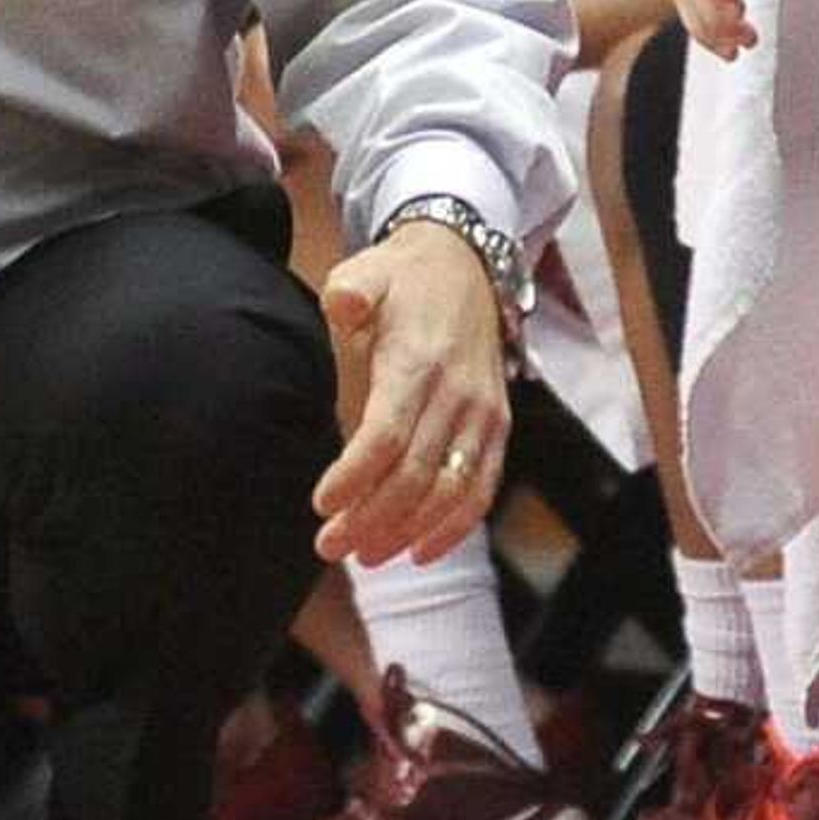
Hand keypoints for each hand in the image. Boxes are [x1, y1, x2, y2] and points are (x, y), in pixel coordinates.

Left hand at [312, 221, 515, 566]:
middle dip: (371, 518)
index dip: (355, 476)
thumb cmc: (404, 279)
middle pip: (416, 474)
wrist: (467, 264)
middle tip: (329, 545)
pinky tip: (418, 553)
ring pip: (450, 491)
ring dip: (407, 531)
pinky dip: (454, 528)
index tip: (321, 503)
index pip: (388, 434)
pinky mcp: (497, 429)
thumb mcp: (369, 270)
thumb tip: (341, 306)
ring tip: (364, 555)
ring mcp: (483, 416)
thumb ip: (352, 290)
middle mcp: (458, 394)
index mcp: (419, 362)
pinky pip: (482, 490)